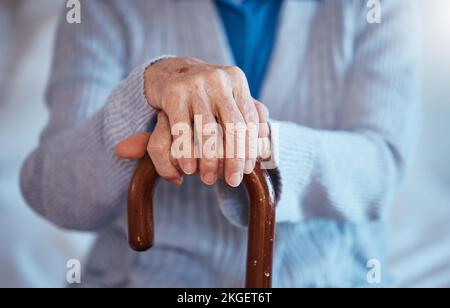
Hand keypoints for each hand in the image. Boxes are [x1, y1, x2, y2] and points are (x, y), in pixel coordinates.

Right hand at [139, 57, 267, 186]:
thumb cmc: (206, 91)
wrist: (169, 70)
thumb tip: (265, 137)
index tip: (247, 170)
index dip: (250, 148)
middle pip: (234, 126)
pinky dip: (186, 152)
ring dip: (210, 160)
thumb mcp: (228, 94)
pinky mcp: (173, 94)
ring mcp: (195, 85)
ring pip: (208, 131)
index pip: (249, 119)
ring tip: (208, 179)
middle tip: (233, 181)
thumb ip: (247, 112)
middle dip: (235, 158)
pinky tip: (188, 169)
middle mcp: (218, 80)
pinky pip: (182, 130)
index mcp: (236, 79)